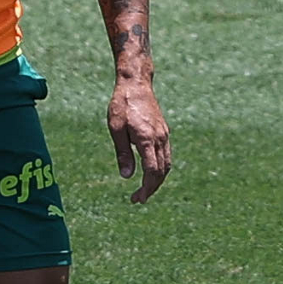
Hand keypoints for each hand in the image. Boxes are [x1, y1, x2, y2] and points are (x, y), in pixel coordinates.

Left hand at [107, 79, 170, 202]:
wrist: (135, 84)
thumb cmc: (121, 105)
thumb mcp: (116, 129)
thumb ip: (123, 153)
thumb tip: (127, 176)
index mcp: (147, 139)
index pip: (152, 171)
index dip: (146, 188)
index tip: (138, 198)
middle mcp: (159, 138)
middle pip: (161, 171)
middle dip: (152, 188)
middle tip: (138, 199)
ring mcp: (164, 135)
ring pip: (166, 164)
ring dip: (157, 180)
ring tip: (145, 190)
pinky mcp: (163, 131)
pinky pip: (166, 155)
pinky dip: (160, 168)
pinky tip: (151, 173)